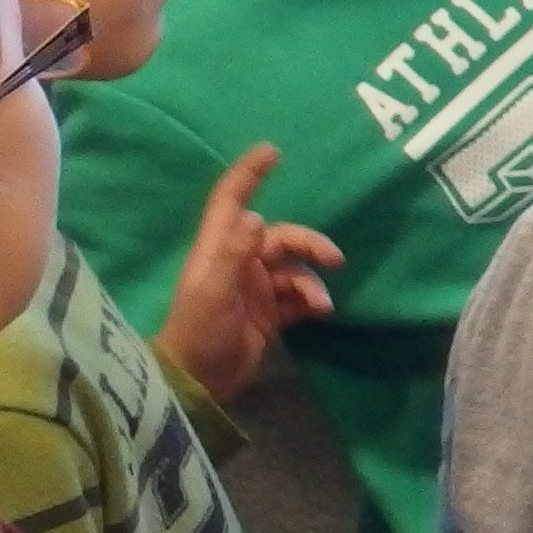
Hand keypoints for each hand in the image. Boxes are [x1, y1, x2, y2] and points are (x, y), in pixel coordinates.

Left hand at [157, 144, 342, 402]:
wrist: (199, 381)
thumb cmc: (199, 332)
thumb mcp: (214, 292)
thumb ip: (235, 254)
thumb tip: (256, 215)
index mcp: (218, 250)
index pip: (231, 201)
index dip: (249, 174)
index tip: (273, 151)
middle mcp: (238, 262)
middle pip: (280, 237)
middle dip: (308, 244)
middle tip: (333, 259)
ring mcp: (256, 288)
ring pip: (295, 268)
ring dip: (312, 280)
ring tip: (321, 303)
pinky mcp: (270, 314)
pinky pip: (299, 296)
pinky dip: (312, 299)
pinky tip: (319, 313)